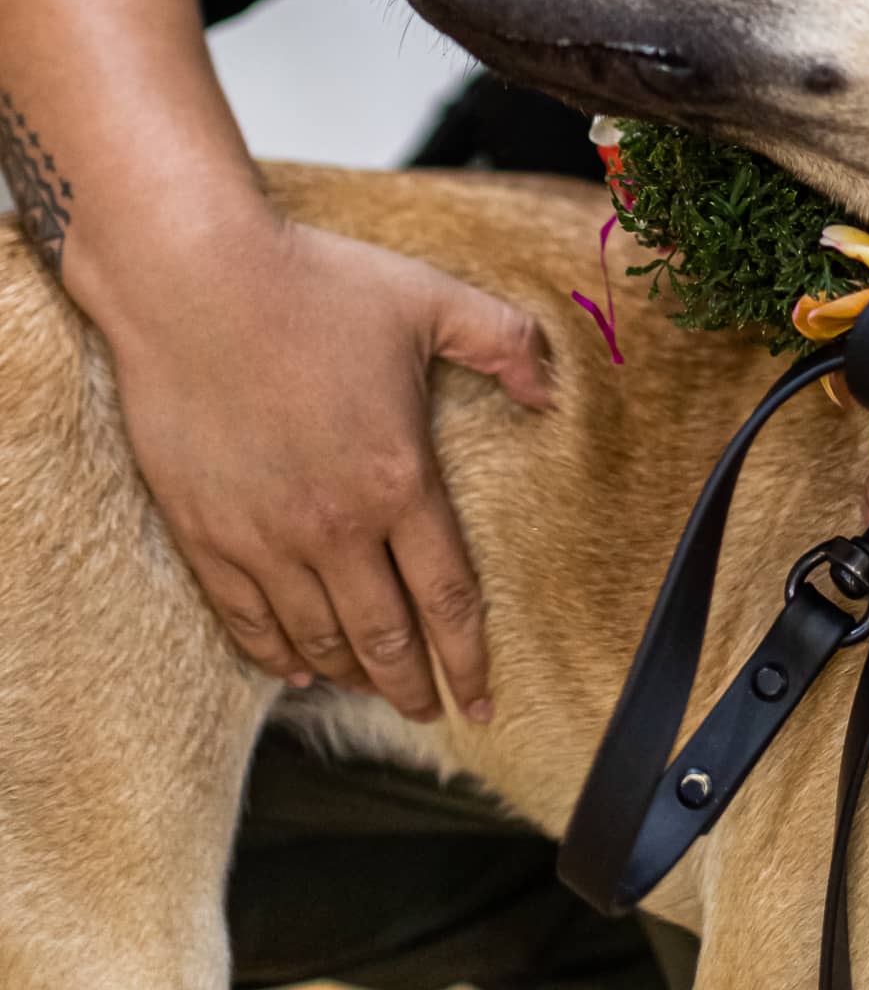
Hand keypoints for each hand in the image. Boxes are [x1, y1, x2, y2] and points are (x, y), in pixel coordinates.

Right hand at [103, 209, 550, 720]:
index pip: (447, 597)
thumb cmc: (314, 284)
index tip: (483, 699)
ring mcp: (262, 536)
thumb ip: (504, 343)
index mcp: (397, 477)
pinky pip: (245, 618)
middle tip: (432, 712)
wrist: (192, 281)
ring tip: (373, 689)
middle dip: (414, 686)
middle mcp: (333, 525)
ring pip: (315, 639)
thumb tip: (550, 387)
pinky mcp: (204, 532)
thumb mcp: (429, 299)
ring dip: (350, 674)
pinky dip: (274, 653)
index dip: (471, 656)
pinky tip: (294, 666)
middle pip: (384, 638)